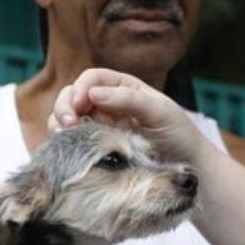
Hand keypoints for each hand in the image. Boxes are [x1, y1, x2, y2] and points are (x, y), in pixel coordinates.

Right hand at [49, 68, 212, 165]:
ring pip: (66, 117)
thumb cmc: (178, 134)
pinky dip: (63, 141)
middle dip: (64, 106)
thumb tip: (94, 94)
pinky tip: (67, 148)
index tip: (79, 105)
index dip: (80, 88)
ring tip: (65, 136)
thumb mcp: (159, 111)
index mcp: (121, 87)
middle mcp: (106, 104)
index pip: (91, 79)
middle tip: (68, 124)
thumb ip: (129, 100)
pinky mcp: (95, 147)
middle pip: (72, 95)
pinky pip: (71, 140)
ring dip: (59, 123)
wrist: (186, 166)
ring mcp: (98, 125)